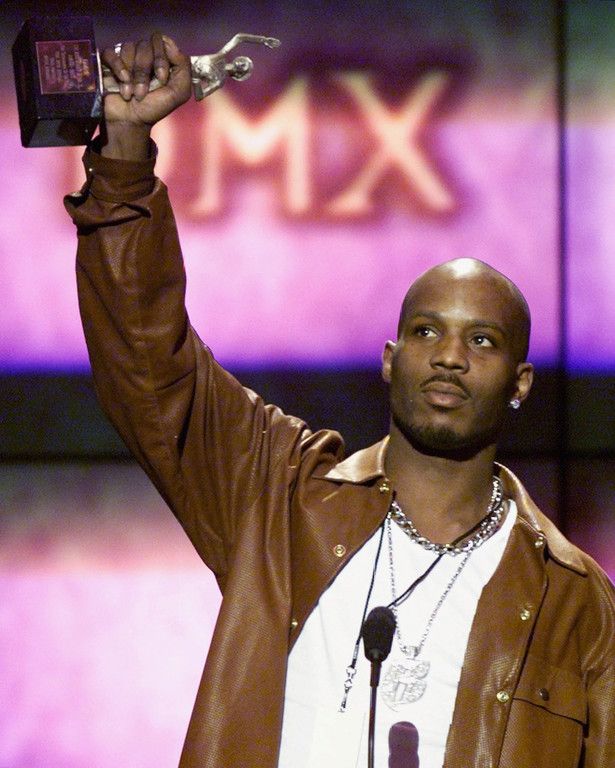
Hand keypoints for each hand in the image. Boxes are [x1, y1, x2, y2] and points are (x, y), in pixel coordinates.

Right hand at [99, 33, 191, 159]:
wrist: (131, 121)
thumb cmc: (154, 108)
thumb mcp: (179, 93)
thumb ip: (183, 67)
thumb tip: (170, 43)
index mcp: (160, 58)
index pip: (161, 41)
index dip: (161, 59)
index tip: (161, 79)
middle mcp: (144, 54)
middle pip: (144, 45)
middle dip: (144, 72)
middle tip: (143, 92)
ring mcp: (125, 56)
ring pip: (128, 48)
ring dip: (132, 75)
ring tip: (133, 94)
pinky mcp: (108, 61)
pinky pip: (111, 52)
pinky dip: (117, 68)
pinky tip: (122, 83)